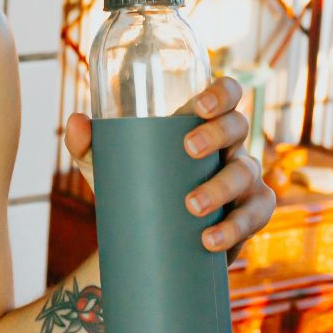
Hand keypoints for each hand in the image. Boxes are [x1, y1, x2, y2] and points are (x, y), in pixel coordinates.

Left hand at [62, 76, 276, 264]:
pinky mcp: (249, 214)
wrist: (147, 236)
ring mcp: (244, 179)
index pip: (228, 93)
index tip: (199, 105)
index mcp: (204, 122)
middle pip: (238, 127)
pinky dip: (235, 228)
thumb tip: (77, 121)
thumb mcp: (107, 163)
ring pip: (247, 174)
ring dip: (222, 187)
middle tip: (188, 149)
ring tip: (191, 205)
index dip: (222, 93)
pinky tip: (210, 239)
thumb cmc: (135, 183)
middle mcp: (231, 145)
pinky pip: (255, 215)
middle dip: (217, 135)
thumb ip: (87, 142)